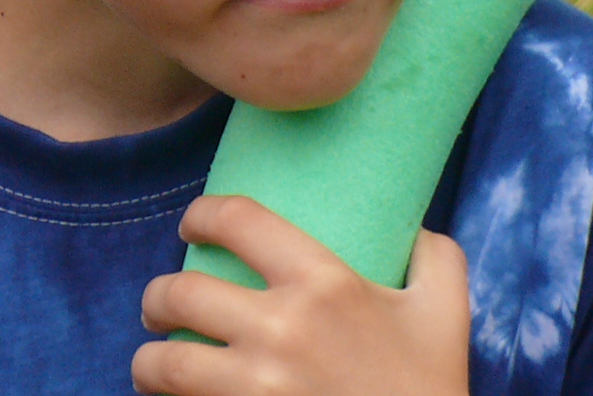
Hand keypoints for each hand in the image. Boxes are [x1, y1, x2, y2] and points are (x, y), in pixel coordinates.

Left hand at [133, 195, 470, 395]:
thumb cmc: (429, 386)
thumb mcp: (445, 309)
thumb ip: (434, 255)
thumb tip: (412, 231)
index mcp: (323, 282)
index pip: (239, 221)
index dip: (202, 214)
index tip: (193, 225)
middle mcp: (279, 328)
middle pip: (181, 292)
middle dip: (158, 296)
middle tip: (162, 304)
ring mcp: (254, 388)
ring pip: (163, 364)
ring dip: (148, 361)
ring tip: (153, 362)